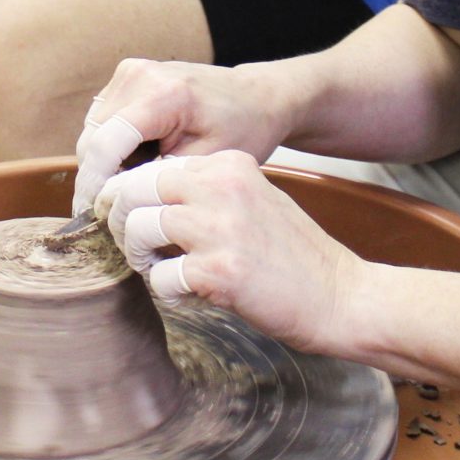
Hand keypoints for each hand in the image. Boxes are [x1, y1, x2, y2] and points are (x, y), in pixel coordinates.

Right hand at [72, 57, 295, 212]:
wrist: (256, 97)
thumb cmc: (241, 130)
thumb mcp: (206, 165)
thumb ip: (158, 180)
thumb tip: (115, 201)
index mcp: (165, 95)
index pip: (107, 142)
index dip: (93, 182)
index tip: (91, 216)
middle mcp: (140, 75)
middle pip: (93, 137)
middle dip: (96, 176)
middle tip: (111, 213)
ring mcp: (131, 71)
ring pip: (92, 129)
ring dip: (102, 161)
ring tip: (130, 185)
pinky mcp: (128, 74)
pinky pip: (102, 118)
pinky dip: (111, 143)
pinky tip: (136, 161)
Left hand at [101, 153, 370, 356]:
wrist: (341, 296)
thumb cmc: (292, 255)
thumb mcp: (252, 200)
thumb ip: (205, 192)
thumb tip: (140, 198)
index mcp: (230, 164)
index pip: (152, 166)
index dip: (129, 195)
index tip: (130, 217)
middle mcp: (223, 186)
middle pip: (132, 189)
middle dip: (118, 220)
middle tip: (133, 245)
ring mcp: (221, 228)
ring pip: (136, 227)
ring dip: (138, 256)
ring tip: (157, 270)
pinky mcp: (220, 271)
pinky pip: (160, 277)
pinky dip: (166, 291)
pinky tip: (189, 294)